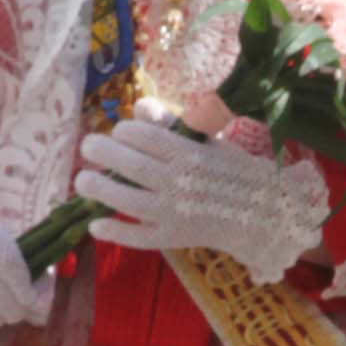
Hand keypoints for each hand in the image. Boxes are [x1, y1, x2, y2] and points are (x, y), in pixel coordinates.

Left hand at [73, 113, 332, 285]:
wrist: (263, 214)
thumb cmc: (234, 172)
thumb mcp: (208, 141)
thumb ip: (172, 124)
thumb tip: (140, 107)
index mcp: (190, 155)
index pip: (145, 137)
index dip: (124, 131)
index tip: (118, 131)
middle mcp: (180, 184)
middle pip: (131, 166)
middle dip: (103, 153)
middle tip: (88, 147)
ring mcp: (175, 214)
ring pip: (128, 201)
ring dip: (99, 189)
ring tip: (83, 180)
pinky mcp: (173, 239)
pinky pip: (139, 238)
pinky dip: (116, 233)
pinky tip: (95, 225)